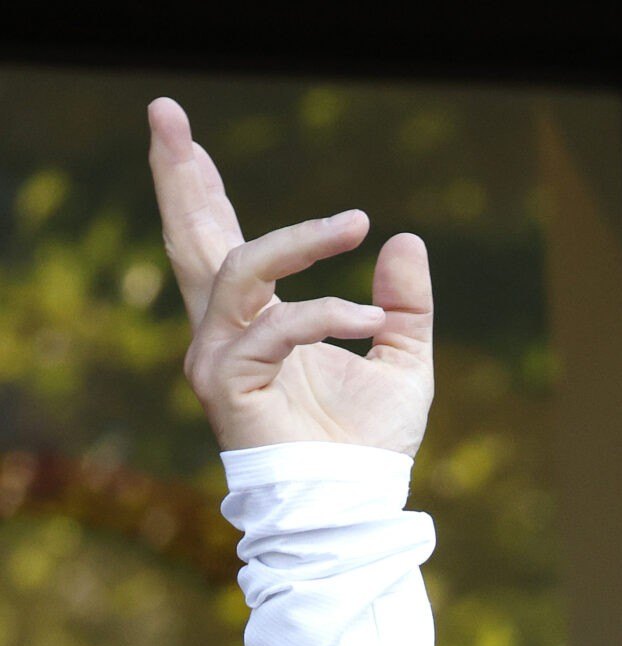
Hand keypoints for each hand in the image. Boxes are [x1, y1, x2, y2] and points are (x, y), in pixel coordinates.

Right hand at [147, 97, 434, 455]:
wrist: (355, 503)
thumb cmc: (371, 444)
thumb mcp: (404, 357)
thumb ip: (404, 302)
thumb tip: (403, 239)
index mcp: (258, 320)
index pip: (220, 239)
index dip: (201, 187)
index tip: (184, 136)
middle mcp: (226, 331)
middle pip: (191, 237)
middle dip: (180, 174)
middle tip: (164, 113)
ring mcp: (219, 355)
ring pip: (238, 268)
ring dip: (299, 239)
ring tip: (352, 224)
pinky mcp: (225, 383)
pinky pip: (274, 326)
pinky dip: (325, 314)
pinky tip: (367, 318)